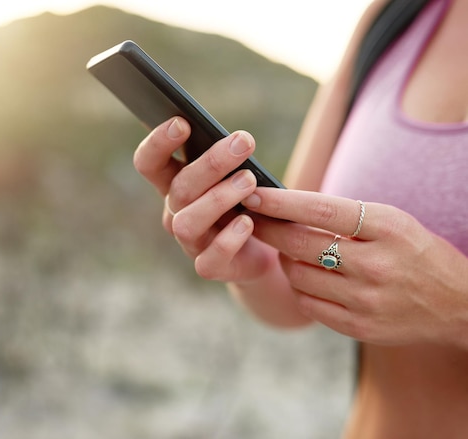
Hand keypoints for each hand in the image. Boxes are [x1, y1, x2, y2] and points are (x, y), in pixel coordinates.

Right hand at [133, 117, 274, 281]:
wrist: (267, 247)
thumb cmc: (247, 200)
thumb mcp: (236, 173)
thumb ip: (229, 158)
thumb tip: (238, 140)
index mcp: (174, 184)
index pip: (149, 162)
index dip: (158, 143)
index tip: (182, 123)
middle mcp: (176, 212)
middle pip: (179, 187)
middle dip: (210, 163)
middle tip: (243, 142)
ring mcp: (190, 242)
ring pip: (187, 222)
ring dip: (218, 199)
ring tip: (249, 181)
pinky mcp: (209, 267)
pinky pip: (210, 258)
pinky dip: (229, 239)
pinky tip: (248, 222)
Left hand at [243, 187, 467, 347]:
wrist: (457, 304)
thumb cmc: (415, 252)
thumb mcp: (391, 222)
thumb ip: (344, 216)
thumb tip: (285, 208)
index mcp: (387, 228)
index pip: (320, 210)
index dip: (281, 202)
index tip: (254, 194)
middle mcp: (375, 264)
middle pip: (300, 244)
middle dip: (267, 229)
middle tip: (250, 219)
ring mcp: (366, 300)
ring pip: (297, 275)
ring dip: (285, 260)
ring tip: (291, 251)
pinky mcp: (359, 327)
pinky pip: (307, 303)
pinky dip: (299, 287)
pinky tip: (307, 277)